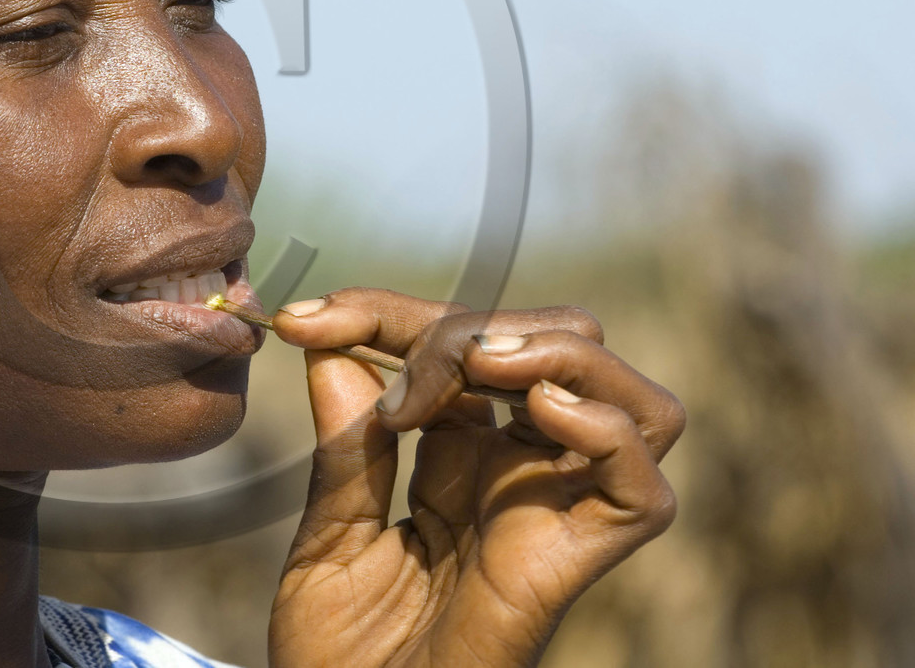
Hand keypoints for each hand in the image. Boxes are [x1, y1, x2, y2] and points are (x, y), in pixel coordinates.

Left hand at [268, 288, 683, 667]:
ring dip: (561, 356)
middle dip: (473, 324)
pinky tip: (536, 413)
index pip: (460, 346)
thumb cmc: (336, 657)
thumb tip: (325, 350)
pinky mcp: (570, 569)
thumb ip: (345, 449)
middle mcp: (521, 477)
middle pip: (558, 349)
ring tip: (481, 366)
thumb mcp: (327, 535)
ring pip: (635, 403)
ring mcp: (554, 519)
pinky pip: (641, 494)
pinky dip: (605, 435)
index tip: (304, 321)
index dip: (388, 314)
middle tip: (394, 368)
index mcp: (461, 458)